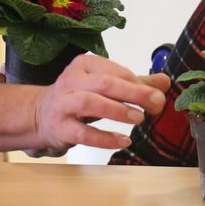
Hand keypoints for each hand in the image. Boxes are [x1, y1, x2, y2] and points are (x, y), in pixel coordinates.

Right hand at [28, 55, 167, 155]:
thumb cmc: (78, 97)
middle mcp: (71, 80)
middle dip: (134, 93)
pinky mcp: (59, 127)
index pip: (116, 71)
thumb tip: (165, 82)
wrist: (39, 115)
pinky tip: (123, 141)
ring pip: (90, 102)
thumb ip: (135, 83)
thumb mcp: (105, 86)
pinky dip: (104, 137)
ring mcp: (62, 103)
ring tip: (139, 119)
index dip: (139, 83)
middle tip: (156, 104)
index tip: (157, 95)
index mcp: (85, 64)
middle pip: (105, 83)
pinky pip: (82, 132)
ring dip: (118, 110)